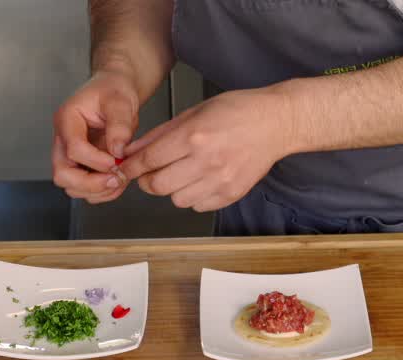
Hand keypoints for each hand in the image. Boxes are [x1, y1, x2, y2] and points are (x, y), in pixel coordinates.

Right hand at [51, 71, 138, 204]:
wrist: (114, 90)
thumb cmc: (113, 90)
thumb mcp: (121, 100)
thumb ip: (120, 125)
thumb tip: (118, 151)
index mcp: (67, 119)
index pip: (73, 149)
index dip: (96, 161)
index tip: (116, 161)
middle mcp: (63, 139)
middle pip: (62, 174)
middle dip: (90, 183)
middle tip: (116, 179)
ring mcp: (69, 154)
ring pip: (71, 186)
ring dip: (96, 190)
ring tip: (119, 179)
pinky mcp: (80, 164)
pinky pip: (84, 188)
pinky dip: (101, 192)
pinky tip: (117, 181)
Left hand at [119, 88, 295, 212]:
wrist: (276, 123)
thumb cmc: (238, 112)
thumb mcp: (195, 111)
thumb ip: (161, 134)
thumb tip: (134, 150)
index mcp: (194, 136)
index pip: (150, 159)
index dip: (133, 167)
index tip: (127, 169)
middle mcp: (206, 161)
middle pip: (159, 185)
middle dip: (148, 181)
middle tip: (151, 174)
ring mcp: (220, 180)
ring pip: (177, 200)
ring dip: (172, 190)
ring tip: (182, 175)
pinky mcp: (231, 193)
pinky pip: (199, 206)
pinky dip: (193, 197)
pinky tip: (200, 181)